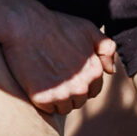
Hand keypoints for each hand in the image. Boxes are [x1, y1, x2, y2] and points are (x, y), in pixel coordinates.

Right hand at [0, 2, 118, 114]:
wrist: (26, 26)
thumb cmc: (57, 25)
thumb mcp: (88, 29)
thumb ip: (106, 48)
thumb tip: (111, 71)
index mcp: (94, 72)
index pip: (93, 91)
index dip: (81, 83)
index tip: (68, 74)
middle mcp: (81, 86)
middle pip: (79, 101)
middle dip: (70, 92)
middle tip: (55, 75)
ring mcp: (62, 94)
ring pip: (64, 108)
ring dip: (57, 99)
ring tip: (47, 80)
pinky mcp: (43, 98)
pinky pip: (48, 109)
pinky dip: (43, 101)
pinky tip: (38, 84)